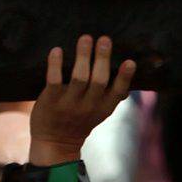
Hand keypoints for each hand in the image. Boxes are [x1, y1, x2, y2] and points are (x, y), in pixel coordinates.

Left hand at [28, 35, 134, 165]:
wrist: (54, 143)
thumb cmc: (78, 121)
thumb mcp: (99, 112)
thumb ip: (111, 94)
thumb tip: (130, 69)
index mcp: (103, 108)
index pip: (117, 92)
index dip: (125, 77)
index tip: (130, 61)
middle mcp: (88, 106)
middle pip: (98, 80)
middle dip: (102, 59)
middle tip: (104, 39)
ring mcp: (69, 104)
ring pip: (78, 78)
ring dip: (82, 56)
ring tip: (85, 38)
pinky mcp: (51, 101)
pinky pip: (54, 80)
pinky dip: (55, 64)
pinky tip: (57, 50)